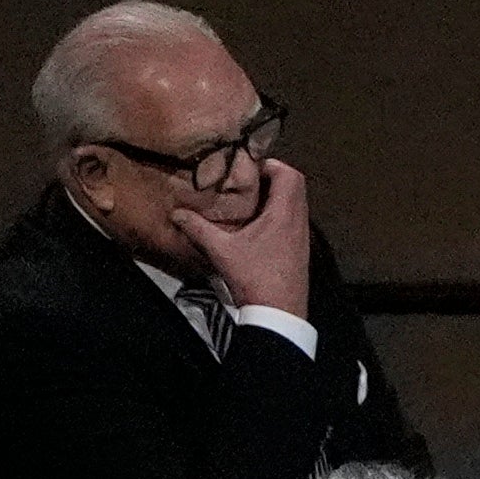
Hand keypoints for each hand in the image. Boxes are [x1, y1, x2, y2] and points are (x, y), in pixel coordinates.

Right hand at [186, 152, 312, 321]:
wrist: (279, 314)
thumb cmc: (254, 278)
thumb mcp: (221, 251)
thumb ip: (198, 228)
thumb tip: (176, 212)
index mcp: (285, 215)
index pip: (291, 175)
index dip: (271, 164)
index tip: (246, 165)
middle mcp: (299, 222)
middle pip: (295, 186)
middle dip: (271, 176)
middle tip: (243, 177)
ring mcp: (302, 237)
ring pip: (295, 204)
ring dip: (274, 195)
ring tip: (246, 195)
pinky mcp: (300, 250)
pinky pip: (293, 220)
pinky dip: (277, 212)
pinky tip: (254, 220)